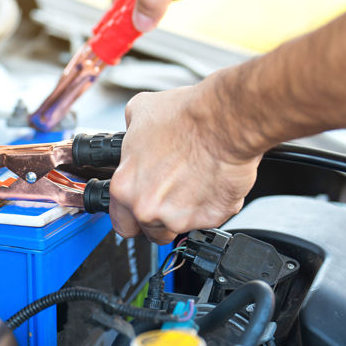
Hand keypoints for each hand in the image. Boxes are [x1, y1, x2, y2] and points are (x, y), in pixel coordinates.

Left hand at [108, 84, 260, 243]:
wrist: (224, 121)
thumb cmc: (185, 117)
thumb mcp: (138, 114)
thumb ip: (129, 139)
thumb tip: (132, 137)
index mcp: (125, 188)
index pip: (121, 222)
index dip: (131, 216)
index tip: (139, 210)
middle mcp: (147, 208)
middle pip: (150, 230)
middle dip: (159, 216)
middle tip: (170, 192)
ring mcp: (178, 217)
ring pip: (178, 227)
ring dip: (183, 212)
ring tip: (193, 182)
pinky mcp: (210, 218)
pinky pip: (209, 219)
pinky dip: (211, 205)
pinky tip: (211, 181)